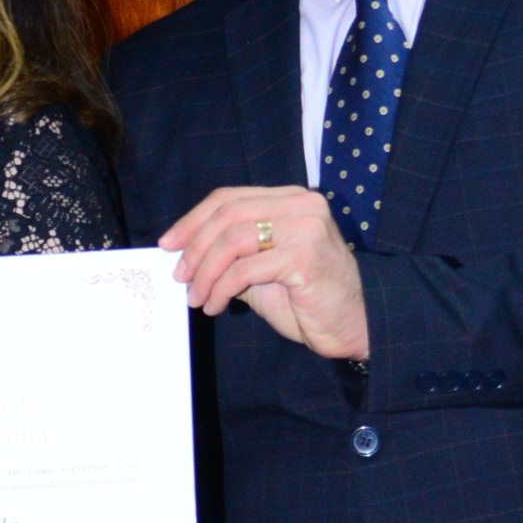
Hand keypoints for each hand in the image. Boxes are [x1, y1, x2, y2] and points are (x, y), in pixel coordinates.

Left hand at [160, 185, 368, 357]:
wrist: (354, 324)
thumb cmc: (307, 299)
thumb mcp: (261, 271)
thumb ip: (231, 256)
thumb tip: (185, 256)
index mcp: (290, 200)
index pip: (228, 198)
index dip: (193, 220)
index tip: (168, 244)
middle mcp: (301, 205)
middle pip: (227, 214)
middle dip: (195, 246)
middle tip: (180, 277)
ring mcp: (306, 228)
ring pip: (233, 240)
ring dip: (205, 272)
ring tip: (197, 297)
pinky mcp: (305, 257)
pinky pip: (245, 269)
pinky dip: (221, 288)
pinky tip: (216, 305)